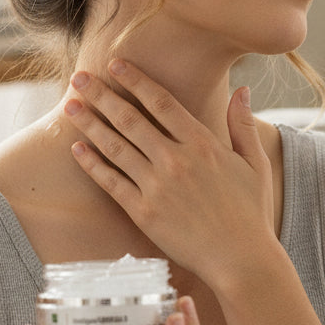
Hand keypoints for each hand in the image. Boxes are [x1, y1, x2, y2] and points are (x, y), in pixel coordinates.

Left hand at [63, 59, 277, 285]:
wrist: (240, 259)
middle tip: (79, 78)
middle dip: (101, 96)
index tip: (116, 64)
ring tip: (70, 107)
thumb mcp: (255, 164)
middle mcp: (176, 161)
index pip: (162, 102)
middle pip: (130, 119)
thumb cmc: (250, 212)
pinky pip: (112, 183)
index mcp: (203, 144)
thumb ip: (242, 124)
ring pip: (116, 147)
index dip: (136, 80)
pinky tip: (77, 149)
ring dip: (90, 124)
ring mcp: (157, 187)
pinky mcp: (144, 213)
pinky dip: (93, 164)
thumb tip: (241, 89)